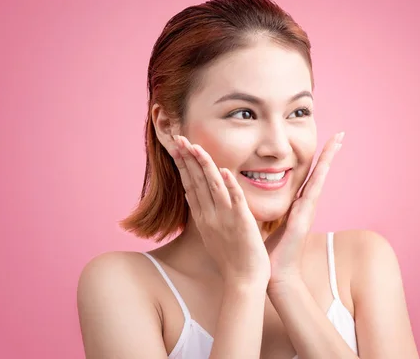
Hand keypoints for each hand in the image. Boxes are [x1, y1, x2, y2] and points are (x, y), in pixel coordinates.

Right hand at [167, 135, 270, 285]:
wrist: (243, 281)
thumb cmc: (231, 258)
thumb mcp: (211, 233)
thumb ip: (204, 212)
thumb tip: (192, 195)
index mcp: (203, 217)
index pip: (190, 185)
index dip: (183, 165)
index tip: (177, 148)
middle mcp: (210, 216)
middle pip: (197, 182)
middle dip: (187, 159)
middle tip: (178, 138)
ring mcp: (224, 219)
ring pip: (213, 187)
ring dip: (204, 166)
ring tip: (196, 147)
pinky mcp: (242, 224)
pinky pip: (236, 202)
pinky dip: (230, 187)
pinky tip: (226, 172)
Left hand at [265, 132, 343, 287]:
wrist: (276, 275)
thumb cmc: (272, 251)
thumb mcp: (271, 223)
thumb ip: (272, 210)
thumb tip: (261, 199)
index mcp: (298, 205)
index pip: (309, 176)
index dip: (317, 159)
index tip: (326, 142)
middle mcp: (306, 205)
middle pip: (319, 173)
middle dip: (330, 153)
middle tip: (341, 134)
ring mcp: (307, 211)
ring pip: (319, 178)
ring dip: (329, 159)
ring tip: (339, 141)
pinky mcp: (303, 218)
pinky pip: (312, 192)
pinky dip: (320, 176)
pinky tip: (325, 163)